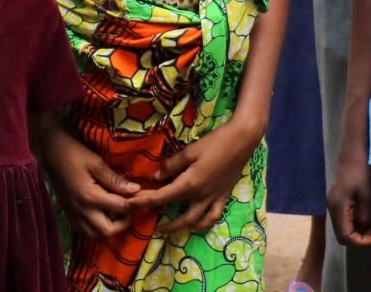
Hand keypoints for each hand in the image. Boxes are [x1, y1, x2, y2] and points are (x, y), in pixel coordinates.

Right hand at [42, 125, 138, 238]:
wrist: (48, 152)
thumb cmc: (72, 153)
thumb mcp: (96, 162)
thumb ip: (115, 179)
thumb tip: (136, 190)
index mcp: (90, 196)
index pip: (120, 208)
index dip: (132, 202)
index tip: (138, 194)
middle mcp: (81, 211)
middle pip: (108, 231)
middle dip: (122, 222)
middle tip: (127, 208)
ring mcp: (73, 214)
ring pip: (95, 234)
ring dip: (108, 227)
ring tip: (113, 211)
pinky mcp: (68, 214)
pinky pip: (84, 230)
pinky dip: (94, 227)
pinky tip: (98, 212)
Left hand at [131, 121, 260, 238]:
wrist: (242, 141)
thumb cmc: (214, 143)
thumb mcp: (190, 151)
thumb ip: (172, 165)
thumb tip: (157, 178)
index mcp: (189, 184)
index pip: (161, 197)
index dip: (143, 201)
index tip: (129, 204)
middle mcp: (200, 196)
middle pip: (175, 213)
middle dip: (158, 219)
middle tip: (145, 220)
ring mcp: (213, 198)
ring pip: (194, 221)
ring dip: (178, 228)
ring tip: (165, 229)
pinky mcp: (223, 197)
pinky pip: (212, 216)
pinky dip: (203, 224)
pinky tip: (195, 225)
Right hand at [327, 149, 370, 248]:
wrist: (354, 151)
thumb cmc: (362, 171)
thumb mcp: (368, 196)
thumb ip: (365, 216)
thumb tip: (364, 229)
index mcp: (337, 207)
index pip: (345, 237)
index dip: (360, 242)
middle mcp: (332, 208)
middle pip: (342, 234)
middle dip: (359, 237)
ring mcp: (333, 203)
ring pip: (343, 227)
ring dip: (358, 230)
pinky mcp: (338, 198)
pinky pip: (345, 218)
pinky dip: (355, 222)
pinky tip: (367, 215)